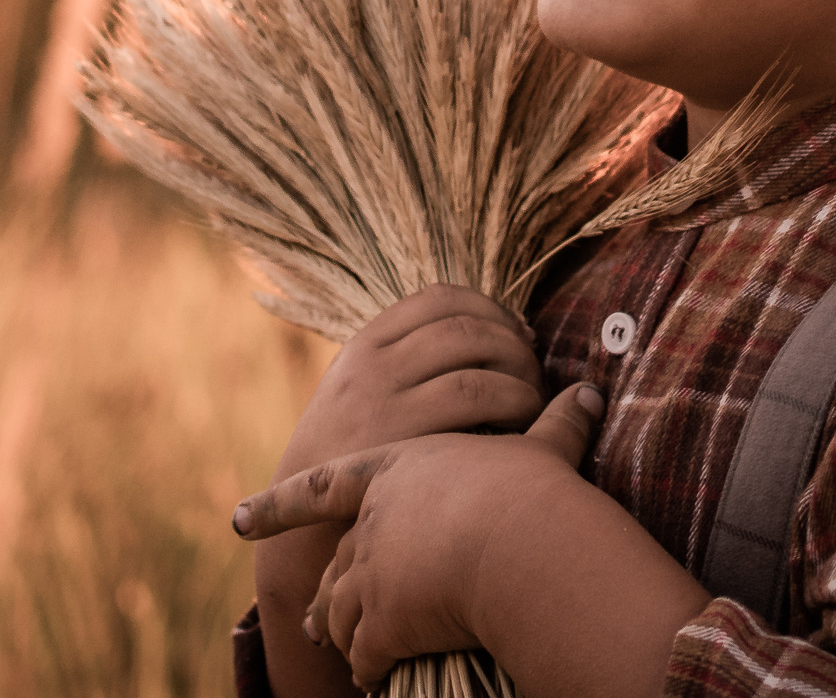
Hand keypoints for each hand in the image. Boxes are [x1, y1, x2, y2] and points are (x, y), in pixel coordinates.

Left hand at [236, 382, 606, 688]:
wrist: (518, 537)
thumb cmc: (529, 489)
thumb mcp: (541, 454)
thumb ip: (558, 428)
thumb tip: (593, 394)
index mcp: (397, 469)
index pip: (325, 486)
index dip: (279, 504)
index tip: (238, 517)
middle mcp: (373, 519)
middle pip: (339, 559)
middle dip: (327, 592)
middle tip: (312, 619)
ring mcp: (371, 569)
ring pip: (343, 609)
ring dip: (342, 633)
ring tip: (339, 653)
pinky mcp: (382, 619)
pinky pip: (366, 651)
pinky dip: (367, 666)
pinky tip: (372, 679)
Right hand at [256, 286, 548, 696]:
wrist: (300, 538)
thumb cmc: (350, 471)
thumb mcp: (357, 401)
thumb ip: (405, 368)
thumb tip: (498, 336)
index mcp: (363, 348)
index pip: (440, 298)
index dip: (491, 310)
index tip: (519, 335)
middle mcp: (372, 366)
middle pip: (467, 328)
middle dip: (514, 346)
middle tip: (535, 375)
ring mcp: (385, 401)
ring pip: (479, 365)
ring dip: (522, 380)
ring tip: (535, 405)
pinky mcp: (405, 441)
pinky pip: (480, 403)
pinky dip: (515, 407)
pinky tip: (525, 431)